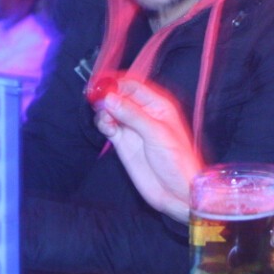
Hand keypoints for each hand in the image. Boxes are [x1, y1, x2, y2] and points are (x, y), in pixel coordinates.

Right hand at [95, 76, 200, 222]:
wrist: (177, 190)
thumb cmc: (177, 160)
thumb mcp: (156, 134)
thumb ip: (132, 115)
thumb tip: (109, 98)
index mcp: (158, 105)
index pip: (133, 86)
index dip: (117, 83)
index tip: (101, 85)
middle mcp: (144, 113)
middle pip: (119, 95)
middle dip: (106, 95)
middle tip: (95, 100)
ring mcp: (132, 127)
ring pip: (111, 110)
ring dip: (103, 110)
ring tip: (106, 120)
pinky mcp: (123, 141)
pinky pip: (107, 125)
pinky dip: (103, 123)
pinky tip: (107, 127)